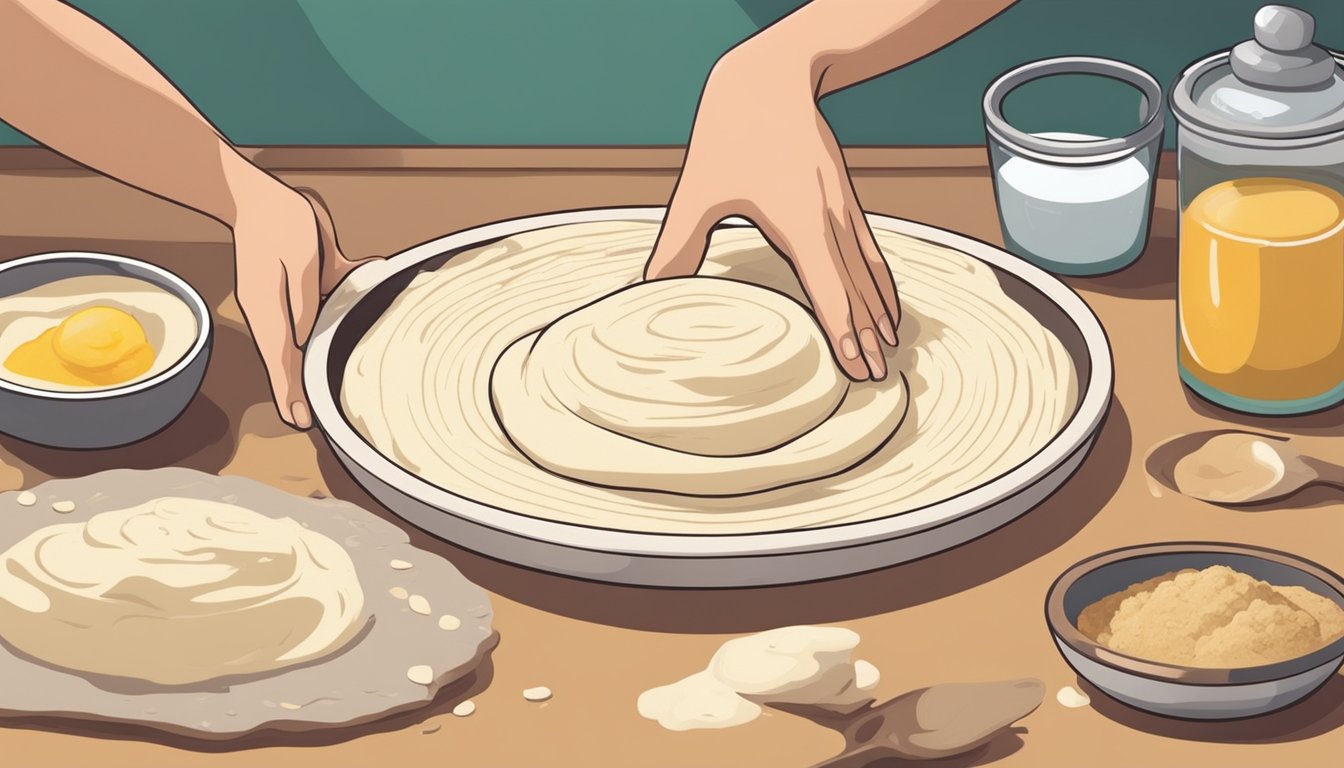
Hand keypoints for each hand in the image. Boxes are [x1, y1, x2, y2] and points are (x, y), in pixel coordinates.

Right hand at [231, 181, 378, 428]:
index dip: (291, 392)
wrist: (261, 196)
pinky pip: (332, 298)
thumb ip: (307, 299)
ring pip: (314, 333)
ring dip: (327, 352)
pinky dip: (353, 295)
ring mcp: (291, 299)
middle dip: (303, 386)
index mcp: (269, 311)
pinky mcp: (308, 282)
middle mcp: (278, 311)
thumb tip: (308, 337)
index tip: (298, 419)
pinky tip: (376, 277)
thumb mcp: (298, 261)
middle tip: (311, 419)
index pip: (282, 359)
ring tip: (340, 383)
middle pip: (294, 355)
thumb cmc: (278, 223)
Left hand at [645, 48, 900, 380]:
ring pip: (871, 272)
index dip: (845, 331)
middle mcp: (831, 220)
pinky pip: (872, 252)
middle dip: (869, 336)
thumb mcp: (699, 189)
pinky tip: (887, 305)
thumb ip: (678, 243)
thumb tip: (647, 288)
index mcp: (800, 222)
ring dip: (881, 314)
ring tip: (890, 352)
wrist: (772, 79)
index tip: (857, 367)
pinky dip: (883, 284)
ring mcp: (844, 211)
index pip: (830, 289)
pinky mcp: (846, 201)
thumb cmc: (731, 132)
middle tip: (878, 378)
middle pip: (858, 289)